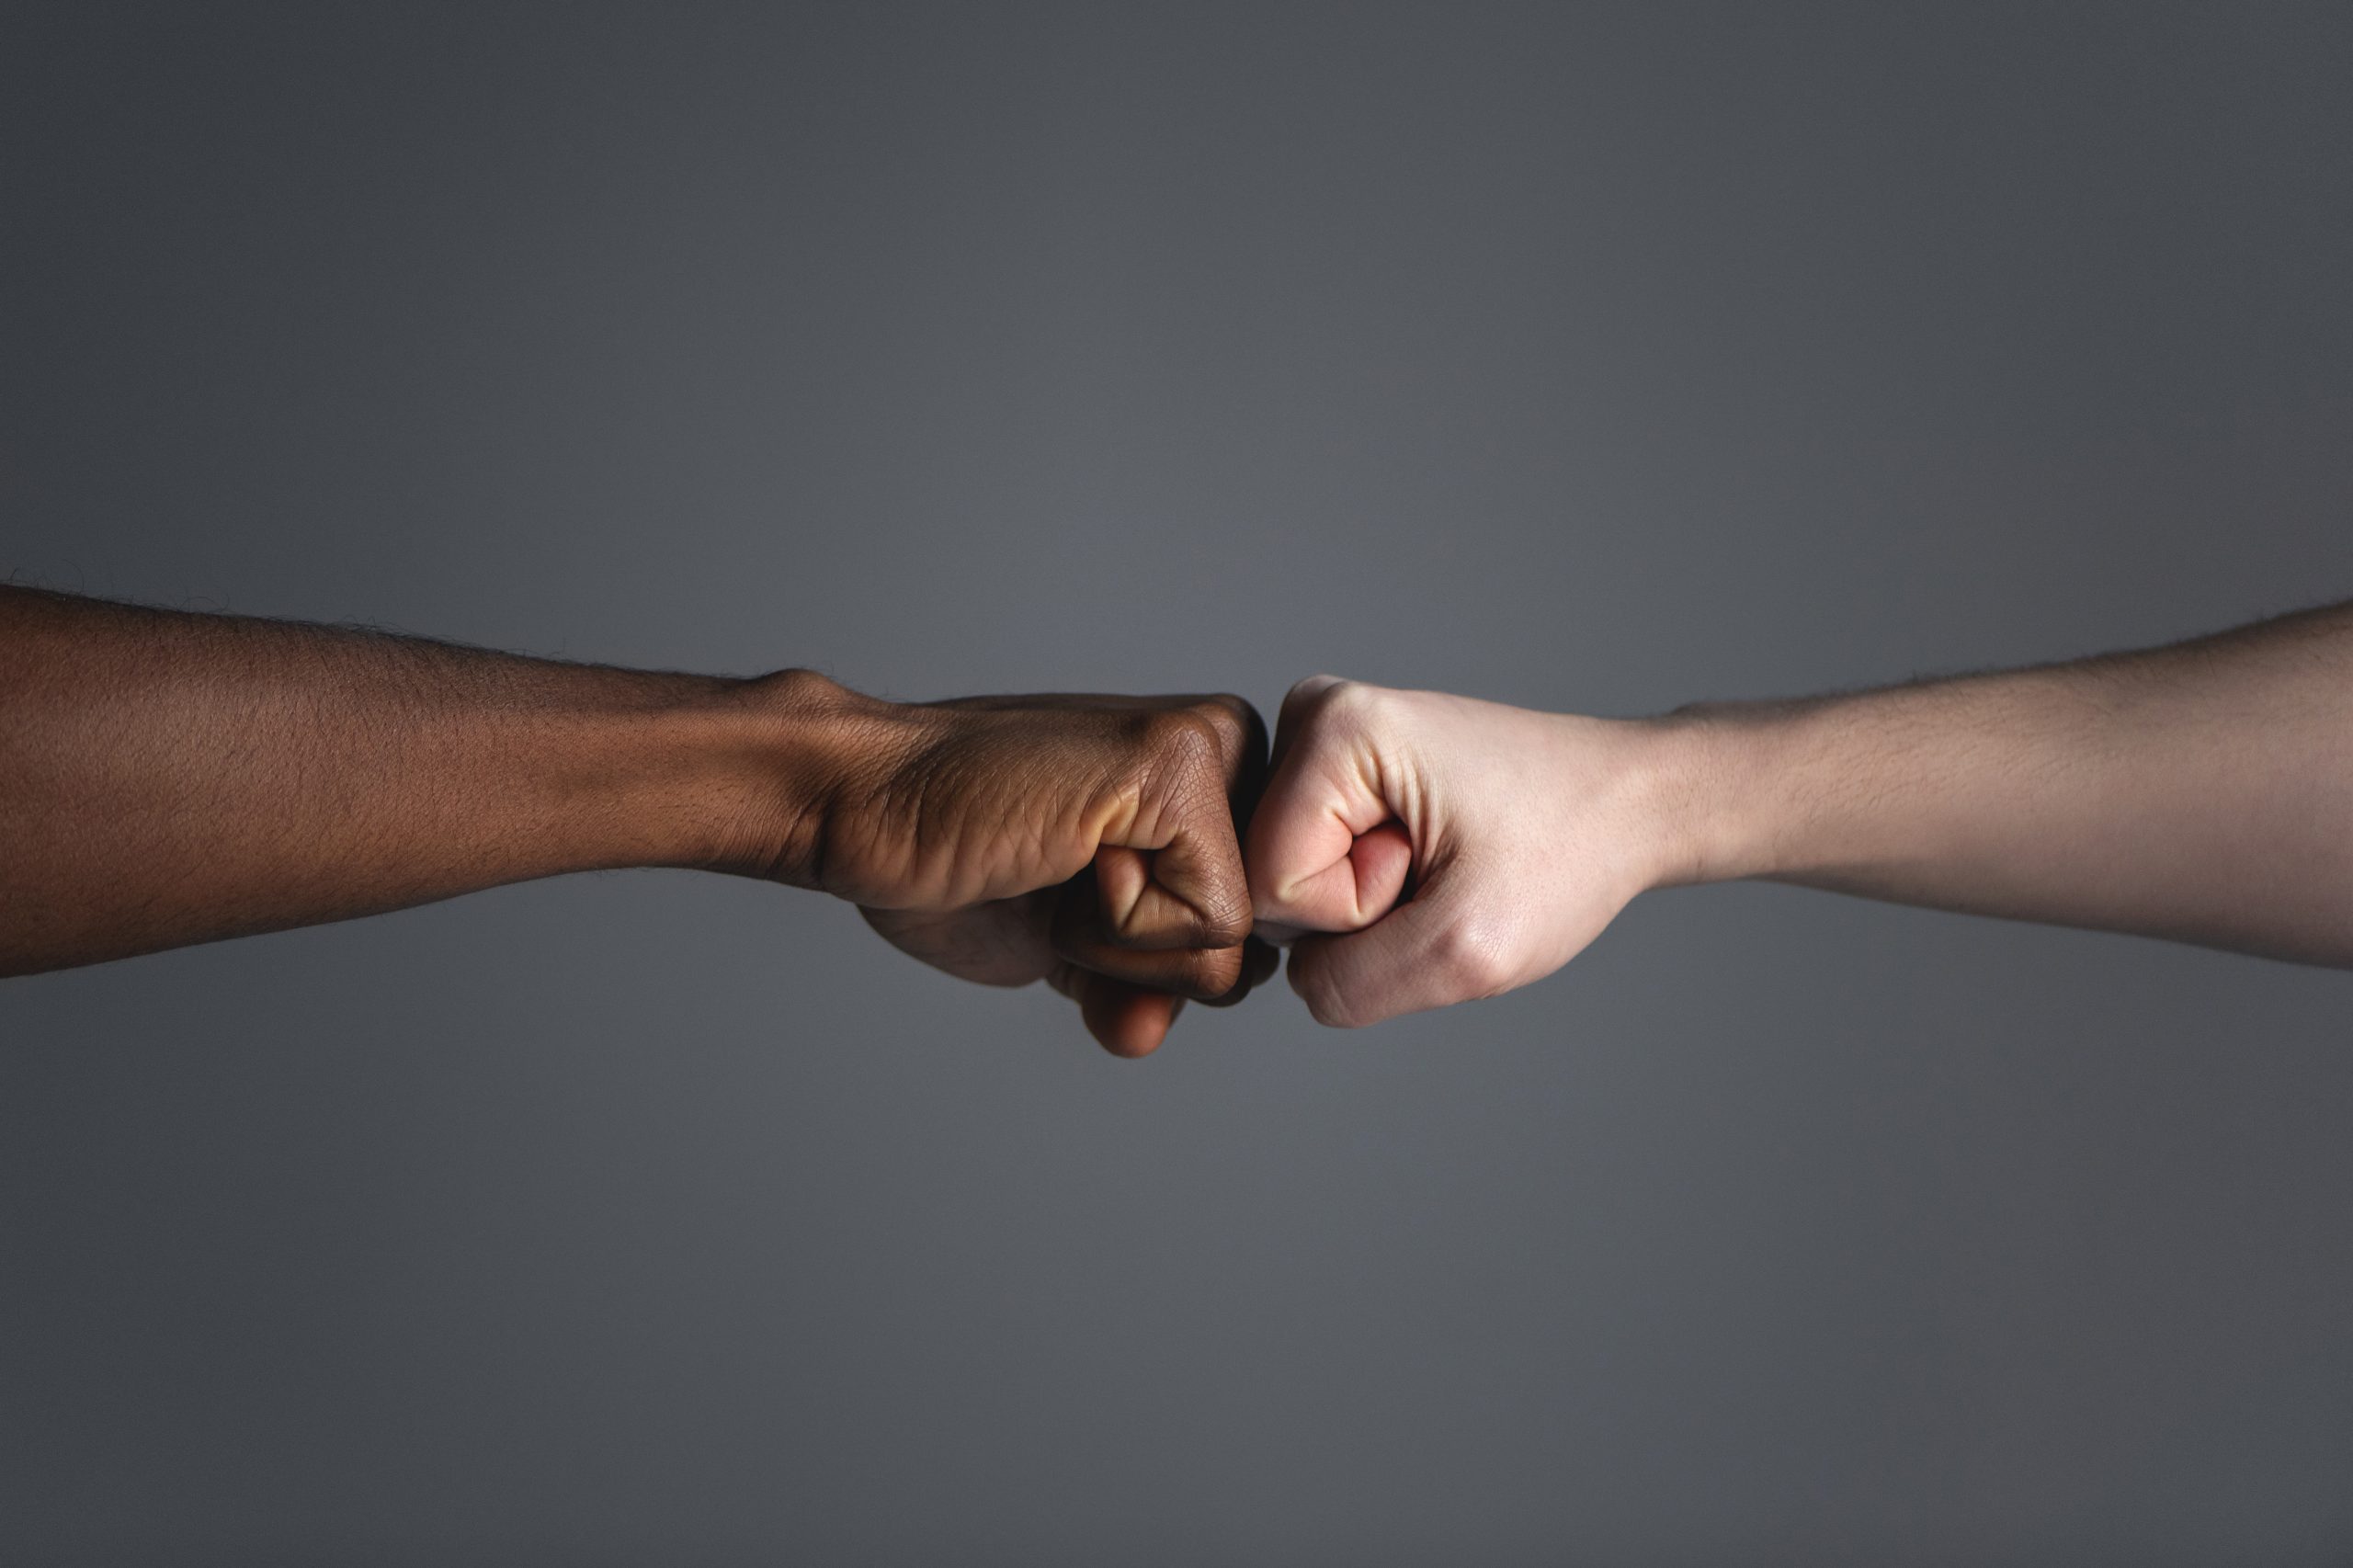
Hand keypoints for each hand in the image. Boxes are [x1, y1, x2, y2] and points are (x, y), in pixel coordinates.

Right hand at [762, 678, 1276, 1056]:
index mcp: (1221, 792)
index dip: (1146, 969)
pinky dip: (1115, 926)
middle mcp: (1233, 755)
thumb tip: (1150, 1032)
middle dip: (1135, 962)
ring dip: (1117, 944)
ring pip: (1231, 947)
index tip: (1068, 891)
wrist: (866, 810)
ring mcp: (1214, 749)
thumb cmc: (956, 861)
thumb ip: (1143, 988)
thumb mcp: (1076, 947)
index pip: (1244, 950)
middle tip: (1052, 874)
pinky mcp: (1183, 766)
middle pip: (1247, 954)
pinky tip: (1057, 849)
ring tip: (1051, 858)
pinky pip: (1208, 924)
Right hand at [1246, 677, 1681, 1026]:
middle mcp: (1313, 715)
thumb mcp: (1465, 950)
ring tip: (1444, 858)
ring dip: (1374, 899)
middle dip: (1362, 907)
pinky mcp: (1341, 767)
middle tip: (1444, 868)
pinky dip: (1378, 883)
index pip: (1273, 888)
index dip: (1357, 913)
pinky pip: (1319, 866)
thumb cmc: (1569, 850)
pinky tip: (1434, 853)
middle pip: (1274, 880)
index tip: (1437, 871)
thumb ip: (1350, 985)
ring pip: (1296, 880)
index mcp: (1333, 730)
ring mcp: (1324, 739)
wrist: (1630, 801)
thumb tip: (1295, 980)